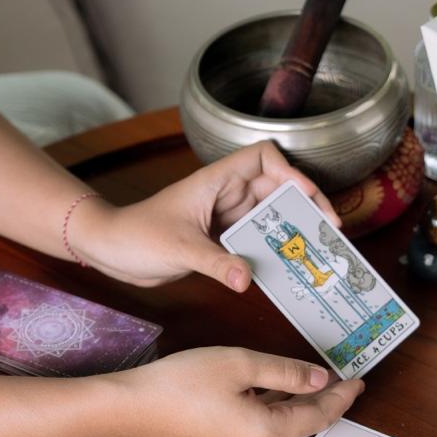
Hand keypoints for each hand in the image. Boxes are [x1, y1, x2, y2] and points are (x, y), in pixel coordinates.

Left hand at [70, 142, 338, 291]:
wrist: (109, 250)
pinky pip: (255, 241)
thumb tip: (245, 278)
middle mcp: (225, 195)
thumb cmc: (134, 235)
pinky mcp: (220, 240)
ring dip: (292, 230)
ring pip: (269, 217)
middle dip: (304, 205)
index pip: (263, 158)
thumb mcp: (178, 248)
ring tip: (316, 250)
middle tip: (328, 230)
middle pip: (277, 188)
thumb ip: (214, 262)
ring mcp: (224, 217)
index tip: (305, 196)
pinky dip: (273, 251)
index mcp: (216, 181)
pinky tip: (288, 268)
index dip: (290, 171)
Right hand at [96, 347, 362, 436]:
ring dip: (303, 402)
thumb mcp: (239, 365)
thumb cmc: (181, 384)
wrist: (130, 410)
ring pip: (284, 425)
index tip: (360, 379)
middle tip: (348, 379)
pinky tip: (282, 388)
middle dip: (328, 401)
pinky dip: (281, 405)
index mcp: (267, 431)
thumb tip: (319, 377)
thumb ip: (284, 371)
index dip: (342, 396)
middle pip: (305, 424)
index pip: (318, 414)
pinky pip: (264, 425)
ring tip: (322, 380)